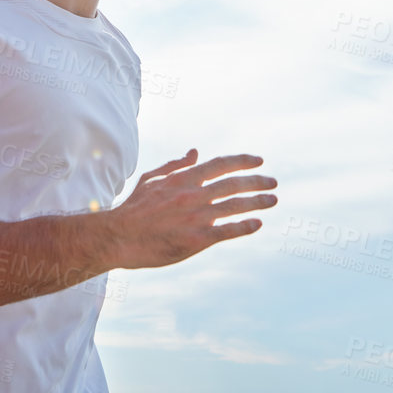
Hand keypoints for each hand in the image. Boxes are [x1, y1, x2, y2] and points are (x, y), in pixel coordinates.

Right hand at [102, 150, 276, 269]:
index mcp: (183, 179)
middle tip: (273, 182)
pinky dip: (244, 226)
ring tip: (272, 200)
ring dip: (257, 203)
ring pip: (235, 207)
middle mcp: (193, 195)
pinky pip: (227, 231)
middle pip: (234, 184)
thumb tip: (195, 152)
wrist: (119, 237)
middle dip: (257, 181)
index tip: (259, 161)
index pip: (220, 165)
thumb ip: (175, 165)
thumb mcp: (151, 179)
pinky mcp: (196, 240)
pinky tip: (257, 224)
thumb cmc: (133, 208)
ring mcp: (195, 217)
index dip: (242, 161)